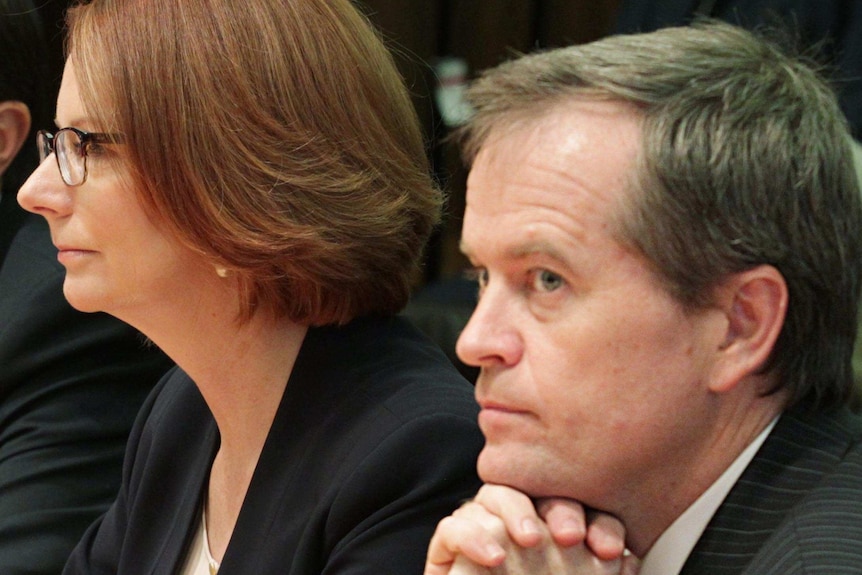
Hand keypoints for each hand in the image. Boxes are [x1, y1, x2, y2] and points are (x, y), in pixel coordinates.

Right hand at [424, 484, 638, 574]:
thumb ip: (601, 573)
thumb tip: (631, 562)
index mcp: (554, 530)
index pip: (577, 506)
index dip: (595, 521)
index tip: (607, 549)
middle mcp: (518, 522)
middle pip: (535, 488)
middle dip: (557, 508)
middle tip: (569, 537)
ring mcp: (482, 529)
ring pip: (493, 495)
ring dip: (514, 511)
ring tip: (530, 539)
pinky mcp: (449, 546)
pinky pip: (454, 526)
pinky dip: (473, 536)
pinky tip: (495, 556)